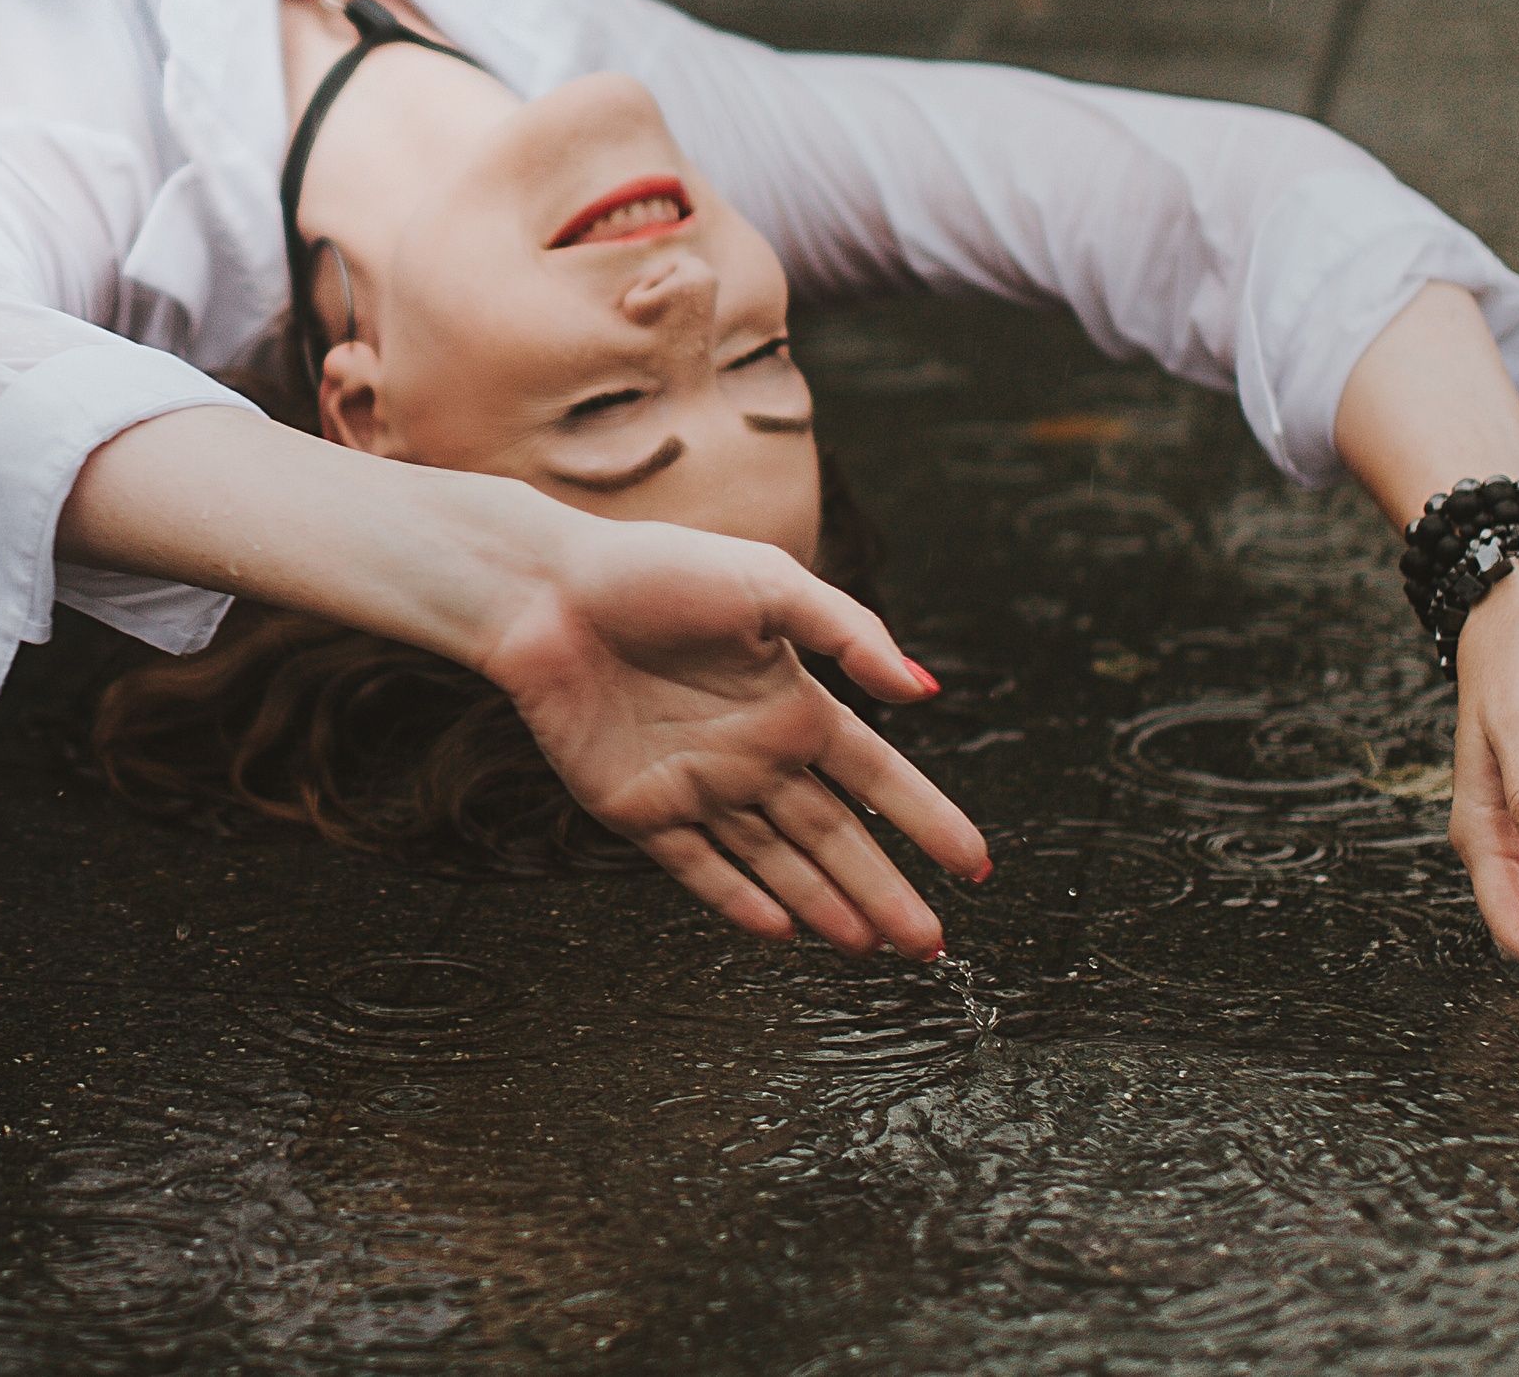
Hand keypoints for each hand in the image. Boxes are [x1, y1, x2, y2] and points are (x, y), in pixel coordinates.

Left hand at [478, 516, 989, 958]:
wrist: (547, 592)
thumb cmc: (656, 570)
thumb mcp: (768, 584)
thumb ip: (848, 633)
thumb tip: (922, 690)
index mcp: (793, 704)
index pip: (877, 778)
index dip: (926, 820)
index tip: (972, 863)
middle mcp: (754, 754)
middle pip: (836, 837)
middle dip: (888, 890)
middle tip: (933, 943)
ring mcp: (698, 787)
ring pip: (778, 863)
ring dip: (827, 906)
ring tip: (875, 948)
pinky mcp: (639, 809)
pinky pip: (700, 868)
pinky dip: (741, 902)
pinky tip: (785, 931)